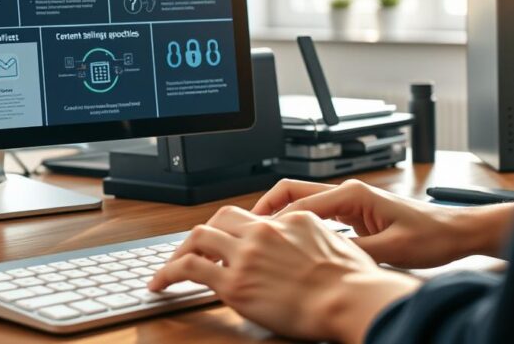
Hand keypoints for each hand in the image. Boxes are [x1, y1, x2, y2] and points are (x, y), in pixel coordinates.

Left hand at [148, 206, 419, 343]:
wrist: (351, 298)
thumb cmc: (353, 281)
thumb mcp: (336, 244)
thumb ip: (310, 239)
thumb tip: (302, 249)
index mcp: (289, 220)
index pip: (251, 216)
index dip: (234, 228)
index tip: (226, 241)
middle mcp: (262, 231)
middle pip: (220, 219)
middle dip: (204, 234)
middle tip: (192, 250)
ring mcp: (245, 254)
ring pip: (199, 238)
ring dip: (180, 251)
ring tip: (169, 267)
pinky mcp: (234, 282)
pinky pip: (189, 268)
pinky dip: (168, 272)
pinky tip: (160, 283)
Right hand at [252, 179, 513, 267]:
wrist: (456, 232)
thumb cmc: (432, 235)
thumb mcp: (391, 249)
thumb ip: (354, 252)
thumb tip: (323, 260)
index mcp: (354, 194)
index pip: (302, 201)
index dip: (276, 219)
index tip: (258, 234)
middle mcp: (349, 191)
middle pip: (295, 190)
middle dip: (268, 207)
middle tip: (247, 227)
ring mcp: (351, 200)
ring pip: (304, 200)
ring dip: (282, 214)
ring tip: (263, 234)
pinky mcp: (356, 212)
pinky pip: (318, 212)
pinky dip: (299, 222)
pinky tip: (293, 240)